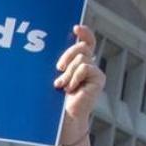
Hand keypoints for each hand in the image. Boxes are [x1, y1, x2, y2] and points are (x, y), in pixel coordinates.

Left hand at [54, 24, 102, 145]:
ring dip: (68, 72)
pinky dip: (75, 77)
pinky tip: (71, 89)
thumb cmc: (54, 100)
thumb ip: (58, 65)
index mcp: (78, 63)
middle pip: (82, 47)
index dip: (84, 32)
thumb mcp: (54, 77)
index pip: (86, 42)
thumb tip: (46, 48)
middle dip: (68, 54)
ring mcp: (95, 72)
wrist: (63, 119)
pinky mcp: (99, 79)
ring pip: (81, 58)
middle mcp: (89, 65)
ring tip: (62, 86)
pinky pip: (85, 67)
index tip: (75, 27)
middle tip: (58, 68)